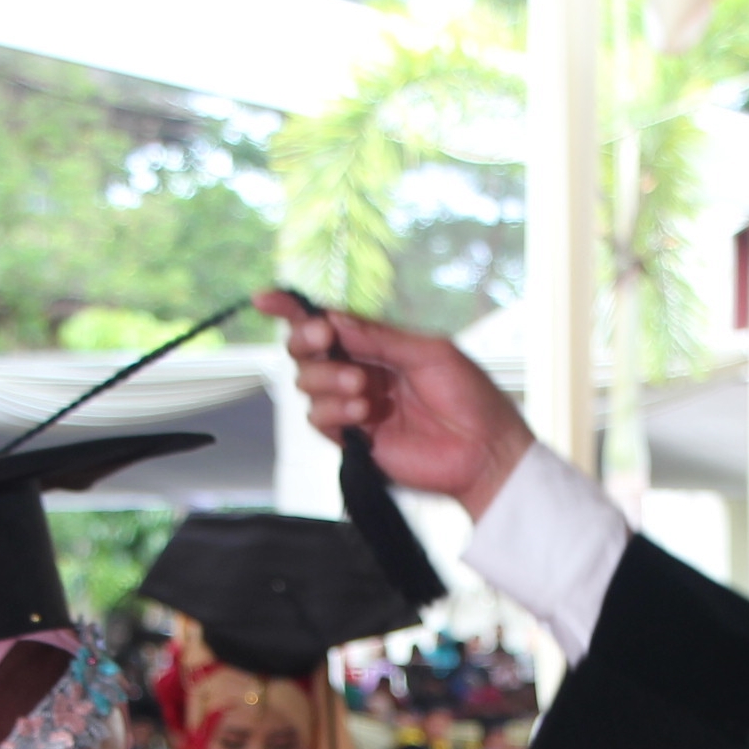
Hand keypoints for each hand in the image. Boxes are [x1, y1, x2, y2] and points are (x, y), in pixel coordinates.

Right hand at [254, 291, 533, 518]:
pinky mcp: (353, 440)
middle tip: (325, 338)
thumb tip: (332, 319)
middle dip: (305, 340)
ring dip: (326, 377)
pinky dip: (333, 410)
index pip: (326, 322)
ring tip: (363, 387)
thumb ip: (379, 337)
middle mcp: (358, 371)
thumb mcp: (429, 352)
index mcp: (377, 345)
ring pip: (307, 383)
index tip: (265, 299)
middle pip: (305, 350)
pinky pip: (319, 419)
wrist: (484, 450)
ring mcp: (353, 406)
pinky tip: (362, 411)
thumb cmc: (468, 396)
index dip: (292, 309)